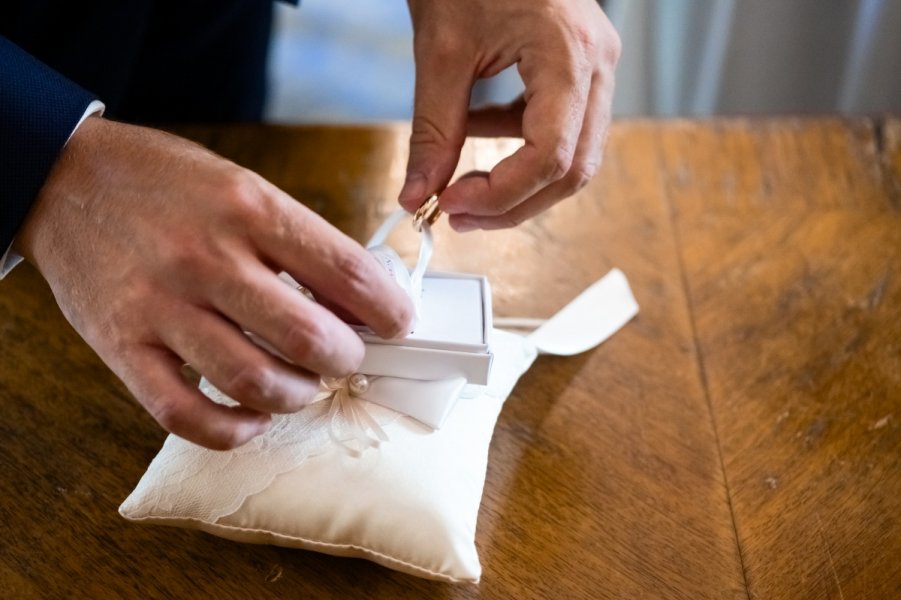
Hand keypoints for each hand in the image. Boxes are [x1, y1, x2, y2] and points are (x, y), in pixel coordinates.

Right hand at [15, 117, 412, 449]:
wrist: (62, 179)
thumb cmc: (165, 184)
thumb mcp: (241, 186)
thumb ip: (298, 240)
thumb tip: (359, 297)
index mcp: (247, 209)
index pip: (344, 270)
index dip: (388, 308)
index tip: (399, 324)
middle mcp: (207, 259)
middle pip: (309, 337)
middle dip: (348, 359)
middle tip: (350, 357)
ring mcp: (161, 308)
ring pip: (256, 382)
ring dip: (299, 395)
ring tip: (305, 384)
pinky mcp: (123, 349)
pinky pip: (186, 415)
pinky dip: (234, 429)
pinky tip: (254, 415)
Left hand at [399, 0, 620, 230]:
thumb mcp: (440, 50)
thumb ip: (432, 130)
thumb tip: (417, 194)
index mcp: (570, 55)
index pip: (551, 156)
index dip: (503, 196)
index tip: (452, 206)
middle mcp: (597, 65)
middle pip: (573, 169)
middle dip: (514, 203)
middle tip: (459, 214)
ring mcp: (594, 67)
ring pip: (573, 156)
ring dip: (519, 181)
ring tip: (463, 185)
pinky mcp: (578, 69)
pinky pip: (561, 128)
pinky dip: (520, 146)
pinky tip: (479, 133)